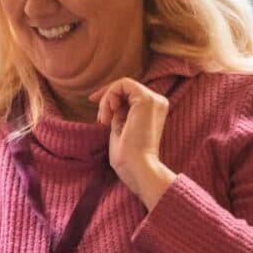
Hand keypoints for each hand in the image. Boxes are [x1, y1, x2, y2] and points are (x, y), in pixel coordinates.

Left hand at [90, 77, 175, 208]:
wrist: (138, 167)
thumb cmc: (128, 155)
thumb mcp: (121, 127)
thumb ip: (120, 112)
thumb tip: (111, 100)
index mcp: (154, 110)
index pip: (130, 94)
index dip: (110, 96)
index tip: (95, 106)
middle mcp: (158, 101)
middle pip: (125, 87)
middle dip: (106, 99)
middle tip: (101, 119)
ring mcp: (154, 99)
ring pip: (123, 85)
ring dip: (107, 100)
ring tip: (104, 121)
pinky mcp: (146, 99)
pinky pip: (122, 85)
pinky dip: (109, 96)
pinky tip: (109, 114)